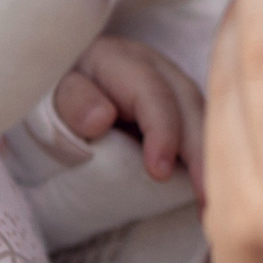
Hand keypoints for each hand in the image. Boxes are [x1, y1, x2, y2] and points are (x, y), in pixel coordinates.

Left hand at [52, 35, 205, 189]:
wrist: (60, 96)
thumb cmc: (55, 99)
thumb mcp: (50, 96)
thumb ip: (72, 101)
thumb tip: (101, 118)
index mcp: (120, 59)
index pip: (152, 92)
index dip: (162, 130)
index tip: (160, 172)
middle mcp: (155, 68)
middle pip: (188, 103)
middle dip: (201, 150)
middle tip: (205, 196)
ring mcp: (172, 88)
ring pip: (203, 117)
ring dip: (211, 160)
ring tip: (212, 203)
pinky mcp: (181, 112)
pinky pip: (200, 132)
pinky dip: (207, 161)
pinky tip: (209, 194)